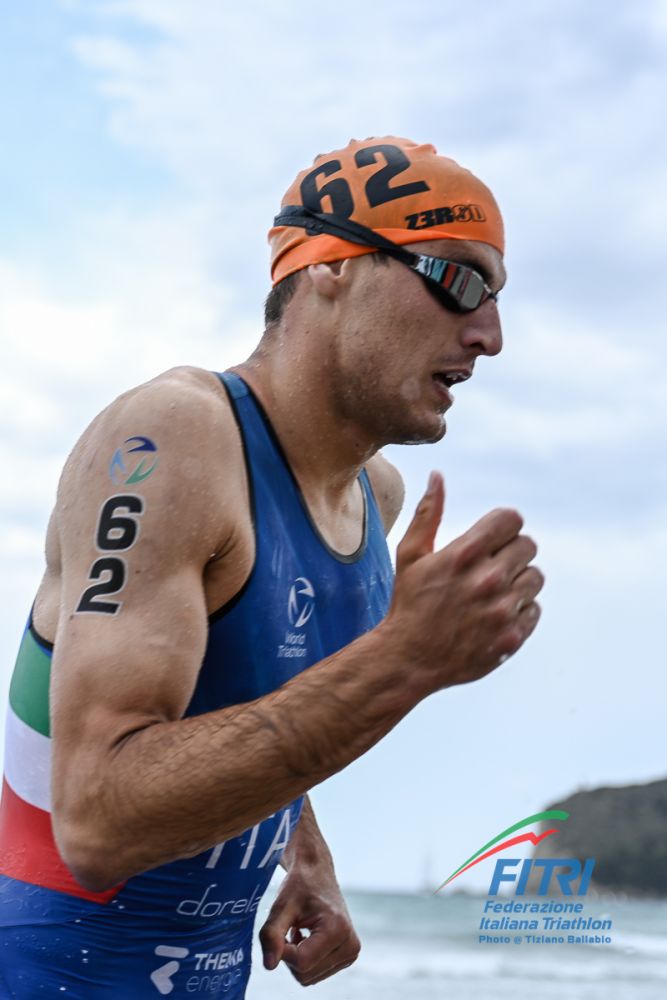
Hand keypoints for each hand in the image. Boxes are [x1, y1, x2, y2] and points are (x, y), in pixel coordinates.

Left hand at [259, 861, 359, 985]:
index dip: (282, 950)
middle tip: (290, 927)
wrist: (316, 873)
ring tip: (299, 930)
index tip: (280, 928)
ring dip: (296, 957)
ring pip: (308, 977)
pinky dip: (304, 959)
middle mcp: (350, 945)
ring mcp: (350, 953)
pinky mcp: (346, 957)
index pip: (301, 961)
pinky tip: (306, 937)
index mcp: (338, 929)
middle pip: (305, 973)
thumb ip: (271, 935)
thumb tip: (269, 965)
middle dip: (290, 955)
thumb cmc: (299, 885)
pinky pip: (314, 973)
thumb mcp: (281, 906)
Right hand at [387, 471, 543, 688]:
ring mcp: (502, 610)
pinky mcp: (513, 637)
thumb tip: (438, 476)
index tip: (494, 538)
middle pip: (528, 546)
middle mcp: (488, 579)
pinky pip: (535, 609)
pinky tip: (495, 615)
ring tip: (493, 592)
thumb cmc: (408, 603)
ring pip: (535, 578)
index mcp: (465, 554)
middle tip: (491, 566)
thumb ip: (429, 513)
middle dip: (511, 552)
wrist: (409, 658)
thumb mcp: (410, 554)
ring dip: (518, 581)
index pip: (512, 520)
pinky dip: (520, 610)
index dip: (504, 526)